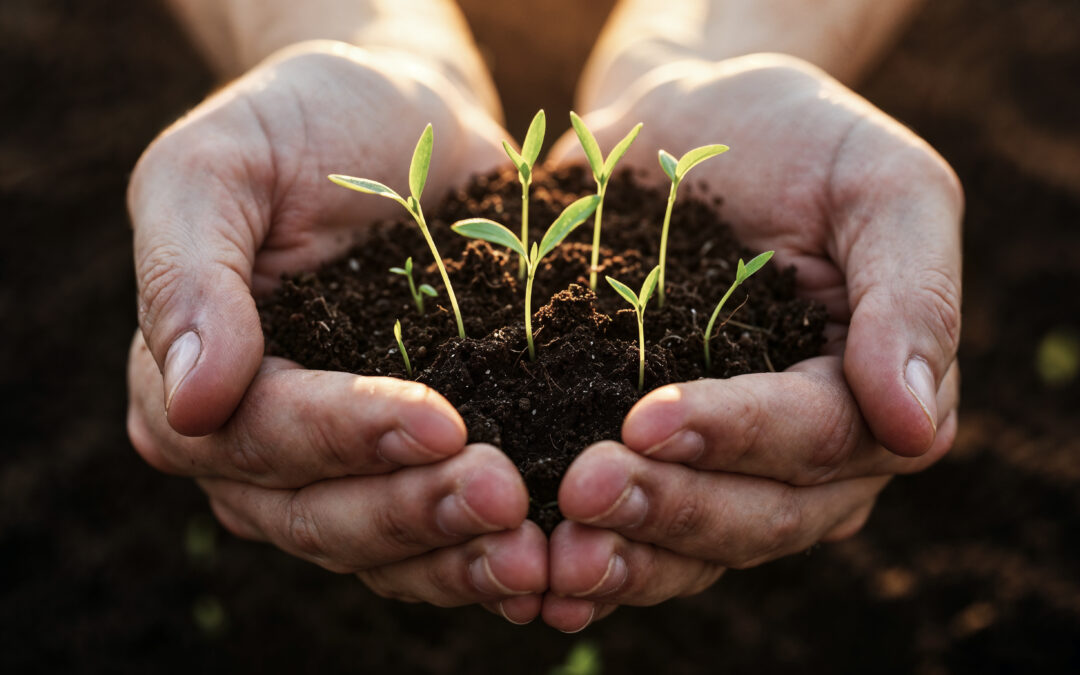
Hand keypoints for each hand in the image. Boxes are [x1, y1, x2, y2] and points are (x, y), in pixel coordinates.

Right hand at [127, 41, 545, 620]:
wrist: (403, 115)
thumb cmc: (301, 123)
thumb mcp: (217, 166)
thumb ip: (186, 275)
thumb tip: (191, 399)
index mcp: (188, 380)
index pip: (254, 435)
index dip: (341, 437)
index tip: (438, 423)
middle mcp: (259, 445)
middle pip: (320, 514)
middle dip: (414, 511)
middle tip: (505, 498)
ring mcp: (341, 464)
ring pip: (383, 546)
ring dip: (459, 556)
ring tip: (538, 554)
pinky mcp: (417, 461)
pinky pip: (440, 534)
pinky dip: (489, 553)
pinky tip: (555, 562)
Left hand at [543, 54, 961, 629]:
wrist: (686, 121)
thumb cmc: (796, 136)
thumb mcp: (881, 183)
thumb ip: (912, 295)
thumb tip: (915, 430)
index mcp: (871, 390)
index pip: (821, 437)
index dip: (738, 436)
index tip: (646, 419)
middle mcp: (808, 451)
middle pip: (758, 514)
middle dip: (671, 508)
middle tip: (584, 492)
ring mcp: (727, 465)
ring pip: (696, 544)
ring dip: (627, 557)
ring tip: (553, 558)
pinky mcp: (652, 459)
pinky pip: (636, 531)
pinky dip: (594, 556)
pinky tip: (534, 579)